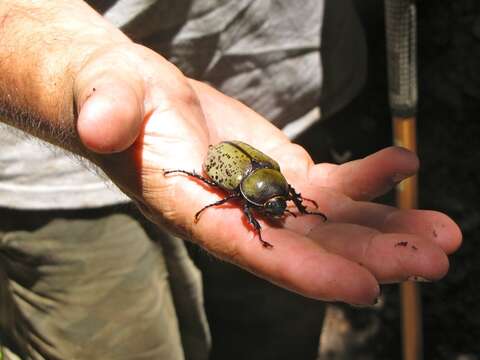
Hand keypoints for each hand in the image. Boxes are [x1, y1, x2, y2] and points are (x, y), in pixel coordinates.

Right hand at [75, 43, 461, 304]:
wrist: (139, 97)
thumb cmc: (117, 101)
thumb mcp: (106, 99)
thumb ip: (107, 111)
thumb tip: (102, 123)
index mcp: (193, 211)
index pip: (250, 249)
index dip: (303, 271)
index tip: (362, 287)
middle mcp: (235, 214)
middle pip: (306, 246)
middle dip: (368, 257)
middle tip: (431, 262)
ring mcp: (263, 195)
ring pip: (329, 222)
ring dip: (385, 229)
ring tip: (441, 234)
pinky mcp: (279, 172)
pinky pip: (330, 183)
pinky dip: (370, 177)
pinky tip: (403, 166)